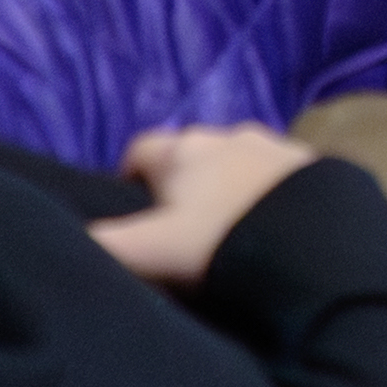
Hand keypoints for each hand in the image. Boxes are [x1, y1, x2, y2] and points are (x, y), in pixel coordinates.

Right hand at [90, 122, 317, 286]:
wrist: (316, 244)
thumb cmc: (222, 241)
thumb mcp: (153, 251)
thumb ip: (106, 245)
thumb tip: (70, 242)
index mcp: (183, 148)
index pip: (139, 151)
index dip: (130, 181)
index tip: (134, 218)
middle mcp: (227, 134)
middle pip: (190, 156)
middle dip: (181, 186)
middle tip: (180, 235)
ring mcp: (275, 146)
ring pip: (236, 164)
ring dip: (227, 190)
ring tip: (229, 236)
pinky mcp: (313, 166)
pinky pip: (277, 177)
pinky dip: (267, 198)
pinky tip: (273, 232)